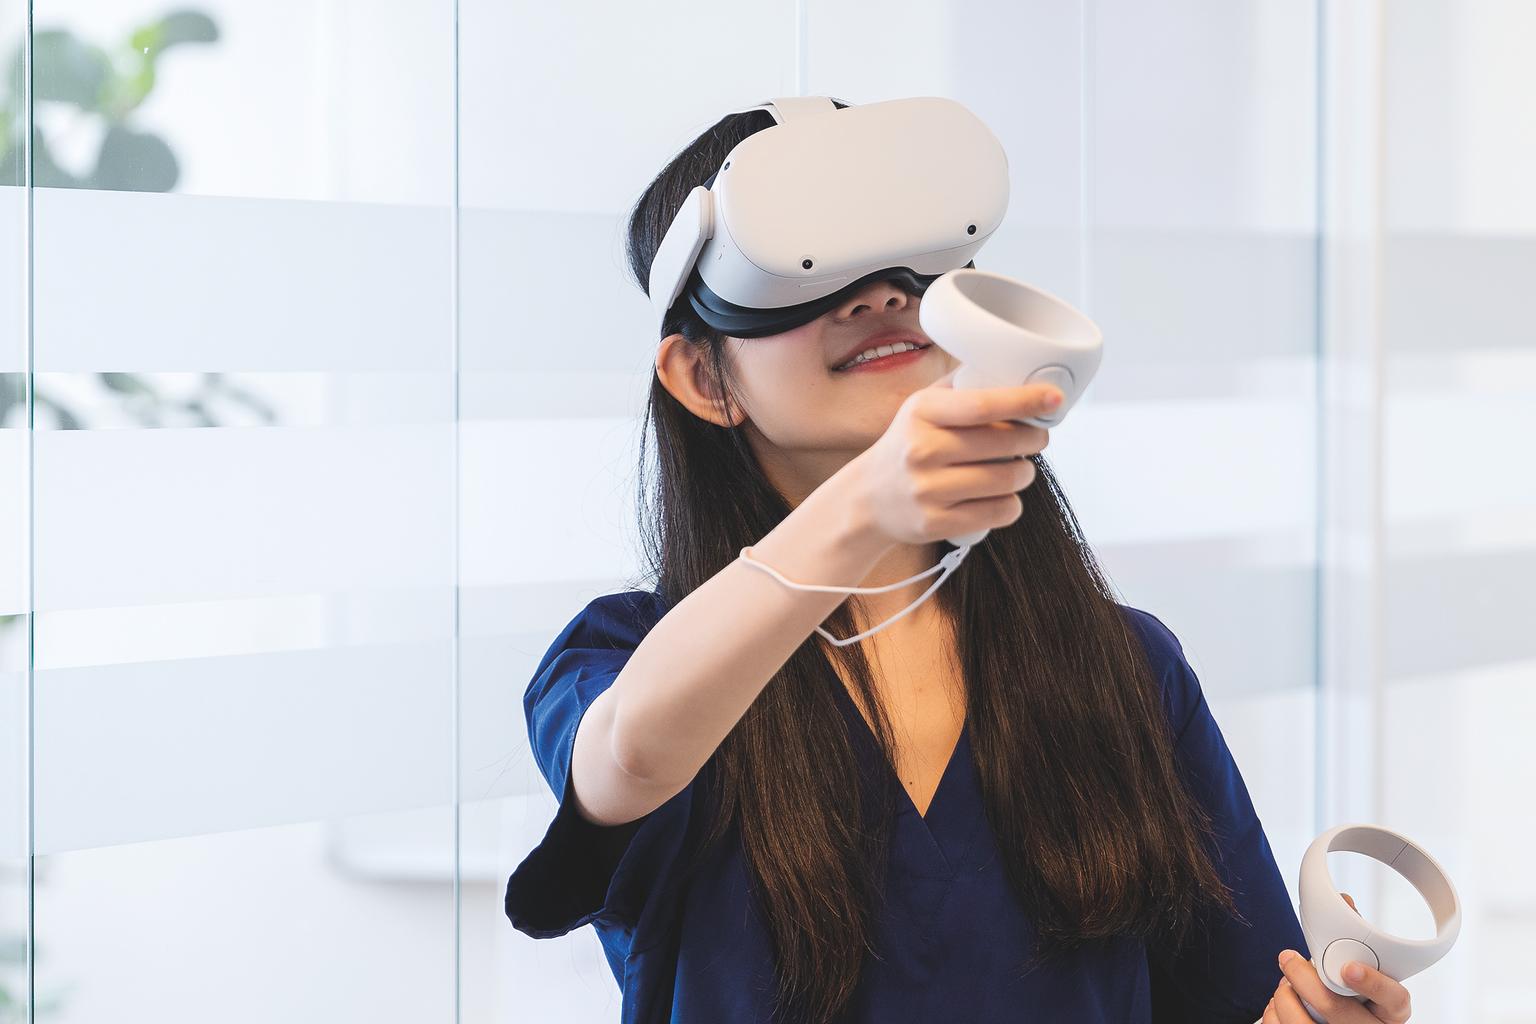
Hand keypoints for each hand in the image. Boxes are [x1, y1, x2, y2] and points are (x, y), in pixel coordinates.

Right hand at [848, 369, 1059, 546]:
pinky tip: (1002, 495)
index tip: (1054, 398)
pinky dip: (1011, 504)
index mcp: (922, 413)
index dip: (1024, 401)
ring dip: (1024, 473)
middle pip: (1004, 444)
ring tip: (1017, 468)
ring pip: (1007, 480)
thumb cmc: (907, 445)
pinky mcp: (935, 523)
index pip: (982, 404)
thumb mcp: (921, 407)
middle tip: (1036, 437)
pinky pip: (999, 512)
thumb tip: (1015, 368)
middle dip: (1034, 439)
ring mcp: (927, 490)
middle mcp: (922, 450)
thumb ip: (960, 386)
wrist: (867, 498)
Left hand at [1263, 893, 1411, 1022]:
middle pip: (1337, 1009)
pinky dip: (1274, 1014)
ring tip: (1284, 984)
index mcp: (1390, 1012)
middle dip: (1304, 980)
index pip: (1395, 999)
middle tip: (1287, 959)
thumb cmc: (1356, 1000)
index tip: (1350, 968)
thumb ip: (1356, 946)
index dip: (1374, 983)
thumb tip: (1344, 902)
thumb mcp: (1366, 978)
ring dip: (1285, 997)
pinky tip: (1278, 1004)